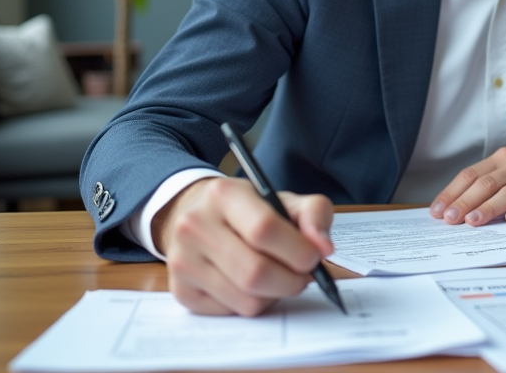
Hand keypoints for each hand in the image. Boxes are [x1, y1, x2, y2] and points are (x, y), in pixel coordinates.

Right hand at [153, 177, 334, 315]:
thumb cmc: (250, 211)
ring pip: (245, 299)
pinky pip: (231, 312)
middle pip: (255, 272)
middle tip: (302, 276)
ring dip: (274, 295)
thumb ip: (314, 214)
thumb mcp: (284, 200)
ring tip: (278, 277)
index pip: (265, 229)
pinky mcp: (181, 291)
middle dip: (291, 281)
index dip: (297, 250)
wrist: (198, 217)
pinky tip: (251, 285)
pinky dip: (253, 304)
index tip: (313, 258)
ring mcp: (183, 260)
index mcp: (223, 194)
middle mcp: (195, 225)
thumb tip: (323, 248)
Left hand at [429, 146, 505, 226]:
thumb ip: (492, 183)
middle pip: (486, 184)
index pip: (472, 175)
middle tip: (449, 220)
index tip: (437, 211)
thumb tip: (458, 207)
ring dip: (489, 208)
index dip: (452, 193)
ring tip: (472, 221)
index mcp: (504, 158)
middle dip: (464, 202)